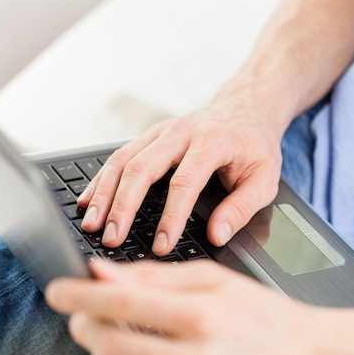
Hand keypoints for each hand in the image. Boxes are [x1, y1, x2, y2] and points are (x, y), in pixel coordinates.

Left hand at [46, 260, 343, 354]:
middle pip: (109, 346)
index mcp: (203, 317)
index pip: (121, 303)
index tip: (58, 291)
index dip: (79, 295)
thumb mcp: (218, 281)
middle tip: (82, 313)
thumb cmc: (268, 319)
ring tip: (107, 337)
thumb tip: (106, 271)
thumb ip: (158, 276)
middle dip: (84, 325)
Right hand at [76, 90, 289, 255]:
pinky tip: (88, 200)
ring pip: (124, 159)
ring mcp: (162, 131)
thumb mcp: (264, 179)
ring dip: (104, 193)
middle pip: (142, 167)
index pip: (185, 182)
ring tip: (92, 224)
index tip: (161, 244)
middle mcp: (182, 132)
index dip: (171, 216)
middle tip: (112, 237)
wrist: (246, 110)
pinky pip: (120, 156)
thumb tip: (217, 235)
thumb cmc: (254, 147)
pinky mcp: (151, 136)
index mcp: (212, 141)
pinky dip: (101, 179)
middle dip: (123, 205)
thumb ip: (242, 208)